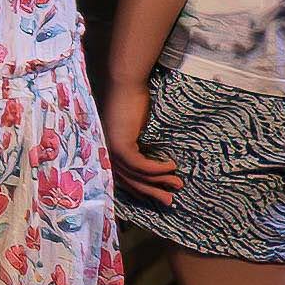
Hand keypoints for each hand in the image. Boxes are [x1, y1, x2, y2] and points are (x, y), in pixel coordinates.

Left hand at [104, 75, 180, 205]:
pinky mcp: (121, 146)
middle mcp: (107, 152)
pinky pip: (142, 166)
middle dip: (151, 192)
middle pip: (130, 181)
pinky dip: (157, 170)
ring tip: (177, 184)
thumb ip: (139, 143)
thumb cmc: (132, 100)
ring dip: (159, 182)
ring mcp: (112, 150)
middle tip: (169, 201)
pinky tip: (171, 167)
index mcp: (109, 149)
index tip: (156, 195)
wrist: (125, 83)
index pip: (123, 177)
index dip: (139, 189)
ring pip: (138, 176)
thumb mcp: (136, 127)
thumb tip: (153, 154)